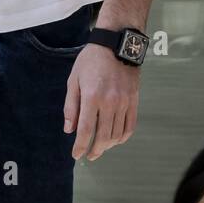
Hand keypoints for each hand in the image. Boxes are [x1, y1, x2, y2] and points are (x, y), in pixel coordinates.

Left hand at [65, 19, 140, 161]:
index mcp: (91, 97)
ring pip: (117, 134)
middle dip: (95, 149)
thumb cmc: (90, 61)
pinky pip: (130, 126)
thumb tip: (69, 129)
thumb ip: (71, 106)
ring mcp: (124, 103)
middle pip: (103, 136)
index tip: (76, 155)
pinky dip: (123, 137)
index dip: (81, 145)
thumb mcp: (74, 80)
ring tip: (100, 149)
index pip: (86, 129)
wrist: (116, 46)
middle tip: (88, 156)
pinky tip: (115, 140)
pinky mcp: (134, 102)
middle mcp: (110, 103)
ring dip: (108, 146)